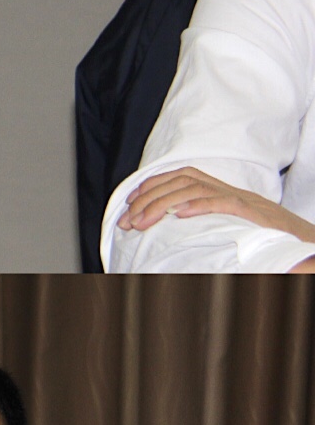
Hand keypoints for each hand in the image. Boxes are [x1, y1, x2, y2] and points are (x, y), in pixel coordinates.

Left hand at [119, 167, 314, 242]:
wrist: (308, 246)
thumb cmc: (270, 243)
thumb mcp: (231, 232)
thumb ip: (205, 229)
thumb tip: (171, 237)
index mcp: (223, 195)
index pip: (182, 178)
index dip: (153, 186)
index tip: (129, 204)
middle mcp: (230, 191)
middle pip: (182, 181)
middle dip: (148, 198)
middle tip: (127, 221)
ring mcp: (243, 201)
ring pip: (195, 189)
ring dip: (163, 203)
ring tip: (143, 221)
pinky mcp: (255, 213)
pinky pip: (224, 202)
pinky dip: (200, 205)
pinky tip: (180, 214)